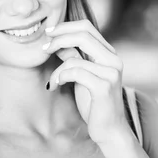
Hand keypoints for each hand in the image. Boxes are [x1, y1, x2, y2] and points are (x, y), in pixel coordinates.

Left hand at [44, 20, 129, 143]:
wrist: (109, 130)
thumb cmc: (94, 103)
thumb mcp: (81, 75)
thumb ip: (73, 57)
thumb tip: (57, 40)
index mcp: (109, 54)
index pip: (87, 27)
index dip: (65, 26)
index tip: (48, 32)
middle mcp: (114, 60)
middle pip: (83, 35)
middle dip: (58, 39)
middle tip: (44, 48)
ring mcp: (111, 73)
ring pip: (74, 58)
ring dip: (57, 70)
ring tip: (52, 81)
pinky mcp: (104, 87)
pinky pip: (75, 73)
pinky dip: (60, 77)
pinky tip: (55, 86)